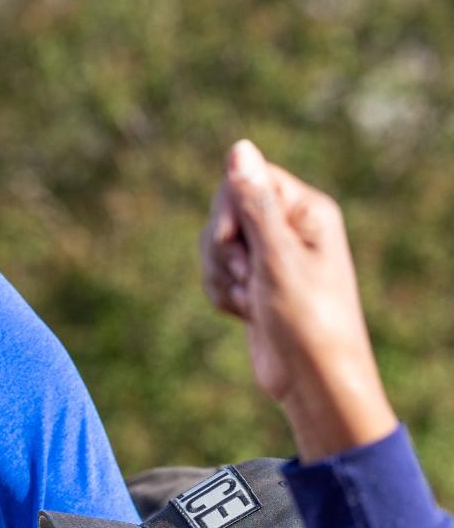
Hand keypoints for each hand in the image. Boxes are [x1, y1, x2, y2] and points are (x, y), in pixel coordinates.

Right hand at [200, 139, 395, 461]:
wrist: (311, 380)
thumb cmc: (306, 321)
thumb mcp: (278, 258)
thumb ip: (254, 203)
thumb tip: (239, 146)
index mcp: (306, 211)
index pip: (248, 179)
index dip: (229, 209)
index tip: (234, 244)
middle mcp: (289, 229)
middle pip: (225, 212)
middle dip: (222, 250)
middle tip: (248, 280)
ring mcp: (271, 258)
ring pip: (215, 246)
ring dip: (221, 277)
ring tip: (249, 304)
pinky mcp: (255, 284)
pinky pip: (217, 273)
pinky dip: (223, 295)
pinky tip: (246, 315)